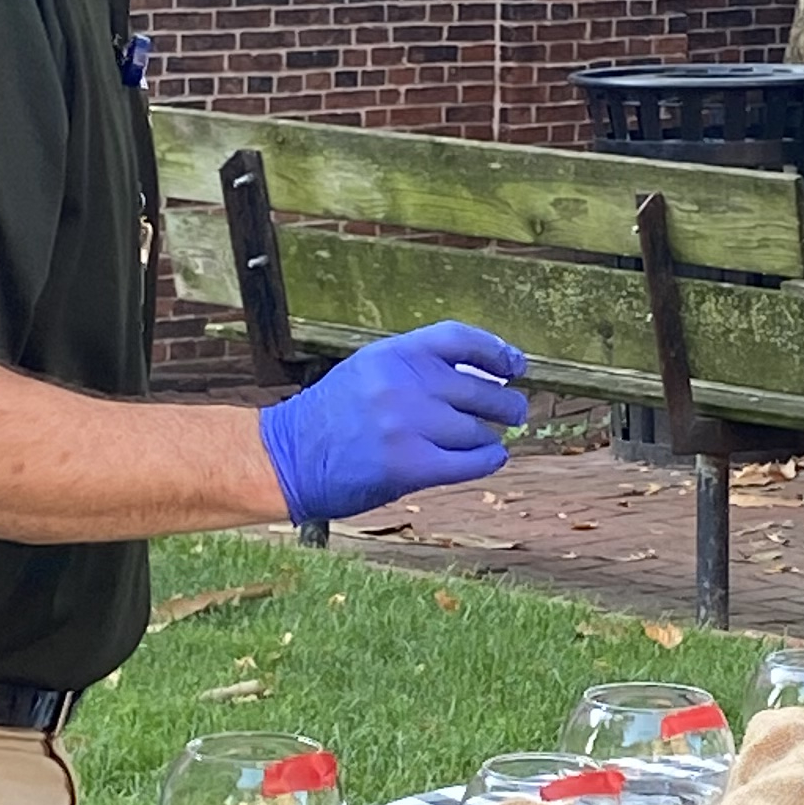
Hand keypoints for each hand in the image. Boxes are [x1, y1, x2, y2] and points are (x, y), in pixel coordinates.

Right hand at [257, 321, 529, 524]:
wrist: (287, 458)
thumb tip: (484, 374)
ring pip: (477, 428)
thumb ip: (417, 368)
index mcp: (393, 354)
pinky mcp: (408, 465)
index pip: (460, 339)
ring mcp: (406, 425)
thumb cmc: (331, 417)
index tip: (515, 365)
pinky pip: (468, 461)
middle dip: (507, 403)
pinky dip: (487, 460)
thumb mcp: (370, 371)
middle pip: (480, 388)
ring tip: (491, 438)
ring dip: (491, 435)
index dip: (496, 351)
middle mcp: (402, 384)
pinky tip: (491, 458)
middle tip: (516, 411)